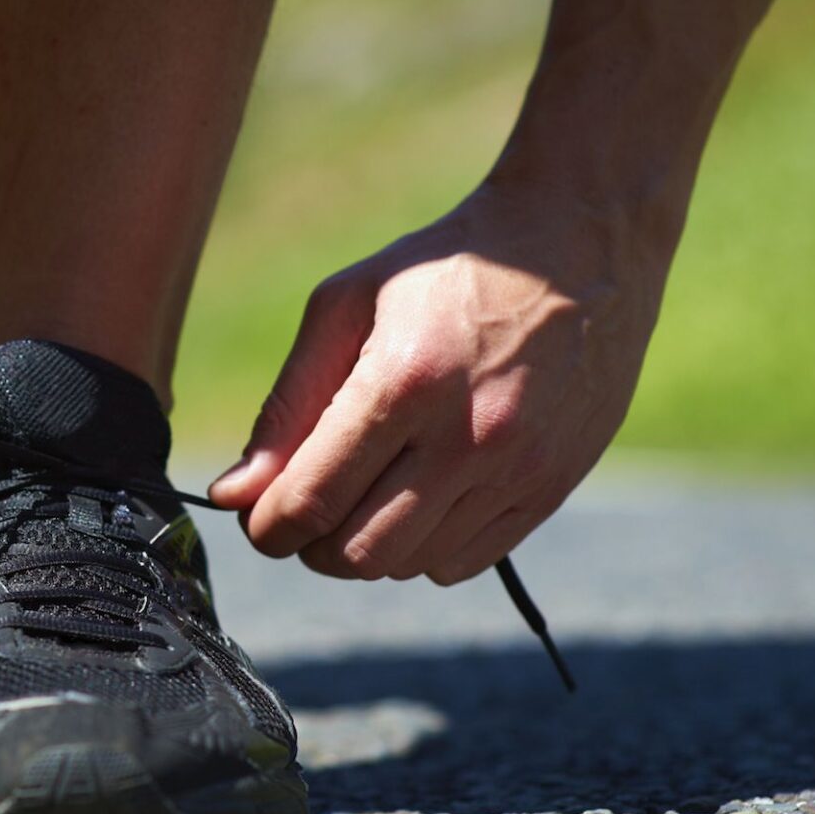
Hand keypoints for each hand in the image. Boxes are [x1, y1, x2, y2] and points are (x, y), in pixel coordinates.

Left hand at [208, 182, 668, 583]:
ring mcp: (517, 468)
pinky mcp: (550, 488)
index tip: (257, 519)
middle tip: (307, 509)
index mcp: (405, 381)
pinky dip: (423, 550)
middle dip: (311, 545)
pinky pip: (461, 564)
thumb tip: (235, 495)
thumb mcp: (347, 306)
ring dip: (366, 548)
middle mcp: (468, 435)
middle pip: (356, 553)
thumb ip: (287, 406)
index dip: (267, 528)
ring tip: (363, 495)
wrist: (579, 247)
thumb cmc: (446, 270)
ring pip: (407, 566)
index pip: (312, 500)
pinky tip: (418, 498)